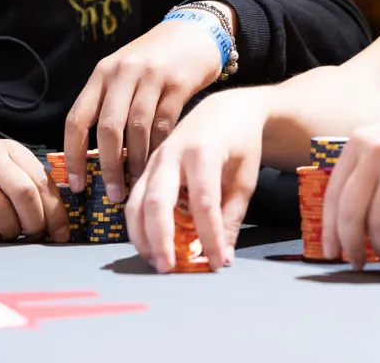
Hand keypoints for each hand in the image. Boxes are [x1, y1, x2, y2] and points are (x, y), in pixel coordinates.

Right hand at [0, 135, 68, 241]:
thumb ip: (22, 178)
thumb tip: (52, 213)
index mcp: (10, 150)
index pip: (43, 181)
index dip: (57, 211)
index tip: (62, 233)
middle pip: (27, 194)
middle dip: (37, 222)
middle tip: (37, 236)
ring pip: (4, 209)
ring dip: (13, 230)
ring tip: (12, 235)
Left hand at [63, 13, 225, 200]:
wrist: (196, 31)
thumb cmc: (156, 59)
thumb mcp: (125, 71)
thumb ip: (110, 103)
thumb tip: (97, 156)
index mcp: (102, 74)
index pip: (77, 119)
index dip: (73, 155)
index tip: (77, 184)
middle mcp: (123, 73)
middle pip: (108, 128)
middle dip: (109, 166)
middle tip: (114, 194)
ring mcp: (152, 76)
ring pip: (138, 128)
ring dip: (137, 161)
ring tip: (139, 183)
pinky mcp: (178, 82)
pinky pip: (166, 122)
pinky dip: (161, 146)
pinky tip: (161, 161)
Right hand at [124, 87, 265, 272]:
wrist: (224, 110)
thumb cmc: (239, 144)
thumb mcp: (245, 178)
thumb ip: (231, 217)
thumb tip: (221, 257)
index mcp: (203, 152)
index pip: (204, 202)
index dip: (209, 235)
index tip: (218, 262)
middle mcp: (172, 154)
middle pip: (157, 202)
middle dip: (160, 239)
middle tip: (169, 269)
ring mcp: (154, 160)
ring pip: (136, 203)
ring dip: (143, 237)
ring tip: (158, 263)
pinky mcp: (146, 168)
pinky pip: (134, 201)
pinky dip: (138, 227)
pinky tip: (151, 246)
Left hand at [322, 101, 379, 270]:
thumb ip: (363, 166)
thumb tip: (344, 215)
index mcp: (359, 142)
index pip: (332, 194)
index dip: (329, 229)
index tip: (330, 251)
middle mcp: (375, 154)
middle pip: (350, 213)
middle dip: (350, 246)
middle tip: (354, 264)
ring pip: (378, 225)